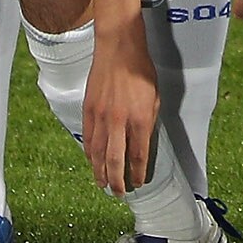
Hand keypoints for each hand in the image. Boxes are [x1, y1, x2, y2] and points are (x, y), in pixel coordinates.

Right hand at [81, 26, 160, 195]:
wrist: (118, 48)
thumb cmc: (140, 70)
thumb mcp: (154, 98)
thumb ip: (148, 122)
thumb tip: (142, 142)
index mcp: (140, 119)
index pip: (139, 155)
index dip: (138, 173)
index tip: (138, 182)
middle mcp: (119, 122)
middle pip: (115, 161)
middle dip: (117, 181)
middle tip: (119, 193)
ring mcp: (101, 116)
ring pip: (98, 153)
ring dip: (100, 172)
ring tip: (102, 184)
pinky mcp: (88, 110)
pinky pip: (88, 138)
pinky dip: (90, 153)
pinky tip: (92, 161)